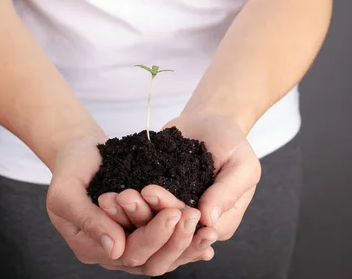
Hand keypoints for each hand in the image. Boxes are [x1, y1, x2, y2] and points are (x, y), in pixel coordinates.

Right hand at [46, 133, 194, 274]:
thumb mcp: (66, 193)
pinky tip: (208, 236)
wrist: (80, 152)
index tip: (174, 213)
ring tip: (209, 231)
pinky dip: (187, 242)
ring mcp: (128, 242)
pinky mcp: (141, 231)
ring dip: (187, 245)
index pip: (128, 253)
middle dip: (175, 240)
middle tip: (193, 216)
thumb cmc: (69, 169)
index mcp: (90, 248)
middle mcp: (111, 252)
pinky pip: (166, 243)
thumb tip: (116, 250)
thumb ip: (88, 221)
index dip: (153, 236)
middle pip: (149, 260)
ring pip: (162, 257)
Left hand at [102, 111, 260, 272]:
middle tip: (127, 195)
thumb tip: (209, 219)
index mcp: (219, 223)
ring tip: (116, 195)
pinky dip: (124, 204)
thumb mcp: (243, 164)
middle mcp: (193, 224)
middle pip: (168, 230)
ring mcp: (172, 214)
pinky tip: (109, 194)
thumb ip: (229, 191)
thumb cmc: (231, 142)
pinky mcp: (155, 202)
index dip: (174, 216)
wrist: (208, 121)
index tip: (154, 194)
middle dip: (146, 215)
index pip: (194, 229)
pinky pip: (139, 207)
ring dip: (131, 212)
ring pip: (150, 223)